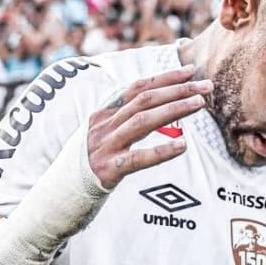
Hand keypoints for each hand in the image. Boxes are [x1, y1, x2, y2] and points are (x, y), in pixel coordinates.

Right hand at [86, 65, 211, 188]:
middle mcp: (104, 125)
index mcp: (103, 114)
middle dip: (177, 89)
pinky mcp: (107, 170)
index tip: (190, 70)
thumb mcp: (104, 137)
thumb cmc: (89, 166)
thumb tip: (159, 109)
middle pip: (144, 99)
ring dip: (174, 109)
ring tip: (200, 104)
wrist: (60, 194)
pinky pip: (137, 159)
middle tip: (206, 86)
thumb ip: (125, 122)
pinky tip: (183, 146)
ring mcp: (104, 146)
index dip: (164, 77)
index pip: (137, 88)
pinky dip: (161, 151)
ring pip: (143, 121)